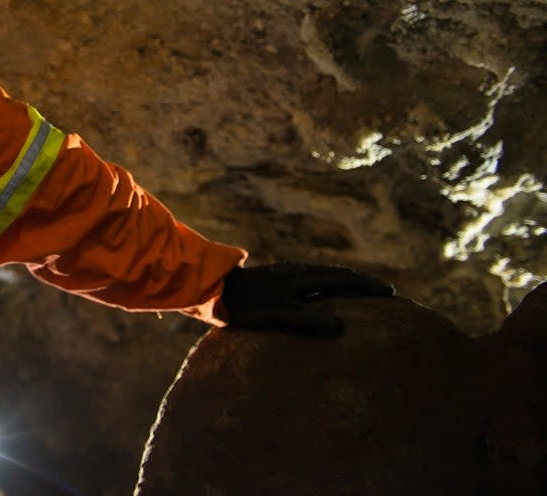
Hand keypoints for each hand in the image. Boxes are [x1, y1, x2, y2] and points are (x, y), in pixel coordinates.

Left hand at [220, 262, 394, 336]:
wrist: (210, 289)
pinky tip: (321, 296)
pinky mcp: (273, 283)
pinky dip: (325, 286)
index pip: (344, 279)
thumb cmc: (244, 305)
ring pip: (322, 277)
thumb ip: (307, 320)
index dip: (367, 286)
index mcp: (302, 277)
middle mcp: (296, 272)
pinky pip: (308, 282)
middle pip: (336, 275)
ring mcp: (284, 276)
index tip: (390, 292)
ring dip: (343, 283)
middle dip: (360, 283)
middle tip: (383, 291)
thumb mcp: (278, 314)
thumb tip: (342, 328)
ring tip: (360, 293)